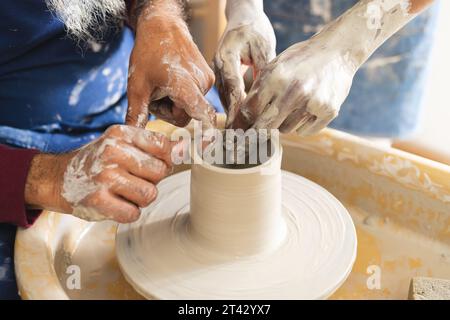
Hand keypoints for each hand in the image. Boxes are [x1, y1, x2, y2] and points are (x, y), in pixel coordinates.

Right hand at [25, 125, 172, 222]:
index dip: (166, 160)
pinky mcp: (98, 201)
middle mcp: (112, 152)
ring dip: (141, 198)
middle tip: (132, 179)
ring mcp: (104, 177)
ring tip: (124, 192)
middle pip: (160, 172)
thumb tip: (185, 147)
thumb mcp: (123, 144)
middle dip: (151, 180)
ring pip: (150, 194)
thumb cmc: (100, 161)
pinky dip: (128, 212)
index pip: (163, 146)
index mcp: (121, 134)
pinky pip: (134, 213)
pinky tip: (115, 203)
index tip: (154, 164)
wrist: (59, 179)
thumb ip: (154, 146)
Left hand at [126, 2, 215, 128]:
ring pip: (190, 107)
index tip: (208, 146)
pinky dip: (182, 94)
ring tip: (163, 83)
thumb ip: (137, 114)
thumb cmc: (148, 53)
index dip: (205, 134)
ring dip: (175, 102)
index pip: (202, 116)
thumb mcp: (136, 86)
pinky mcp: (208, 77)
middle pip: (186, 116)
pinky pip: (195, 97)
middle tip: (155, 93)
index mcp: (186, 86)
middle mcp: (202, 84)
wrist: (162, 26)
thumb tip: (131, 136)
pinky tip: (172, 79)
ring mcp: (207, 80)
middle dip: (169, 111)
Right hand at [214, 0, 275, 126]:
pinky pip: (227, 94)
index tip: (243, 126)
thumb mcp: (264, 46)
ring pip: (225, 98)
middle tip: (239, 140)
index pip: (232, 87)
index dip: (237, 108)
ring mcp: (218, 70)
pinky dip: (234, 107)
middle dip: (233, 118)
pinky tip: (242, 122)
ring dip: (233, 116)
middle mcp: (218, 65)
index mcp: (226, 56)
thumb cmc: (255, 28)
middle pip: (225, 97)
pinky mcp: (222, 74)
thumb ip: (264, 70)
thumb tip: (268, 96)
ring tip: (239, 137)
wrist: (243, 15)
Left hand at [231, 37, 356, 135]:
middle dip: (262, 127)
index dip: (246, 120)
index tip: (245, 125)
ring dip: (285, 124)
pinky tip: (308, 109)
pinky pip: (305, 132)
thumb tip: (242, 118)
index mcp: (275, 77)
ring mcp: (312, 102)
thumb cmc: (300, 59)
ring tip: (293, 107)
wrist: (338, 51)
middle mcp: (293, 91)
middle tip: (263, 124)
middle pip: (266, 125)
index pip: (250, 111)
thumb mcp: (276, 66)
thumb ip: (259, 89)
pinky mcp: (328, 111)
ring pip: (286, 130)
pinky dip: (303, 125)